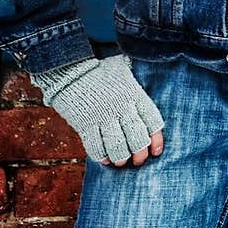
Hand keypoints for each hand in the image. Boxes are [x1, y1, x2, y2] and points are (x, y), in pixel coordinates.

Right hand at [31, 52, 165, 167]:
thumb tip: (143, 86)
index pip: (152, 120)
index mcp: (133, 94)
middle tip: (138, 160)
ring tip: (121, 161)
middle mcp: (121, 107)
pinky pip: (96, 147)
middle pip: (137, 138)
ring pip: (118, 146)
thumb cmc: (99, 68)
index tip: (156, 151)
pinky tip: (104, 158)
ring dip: (121, 158)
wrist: (70, 67)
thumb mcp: (123, 70)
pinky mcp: (85, 124)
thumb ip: (135, 85)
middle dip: (140, 154)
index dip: (156, 139)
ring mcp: (103, 117)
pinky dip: (101, 156)